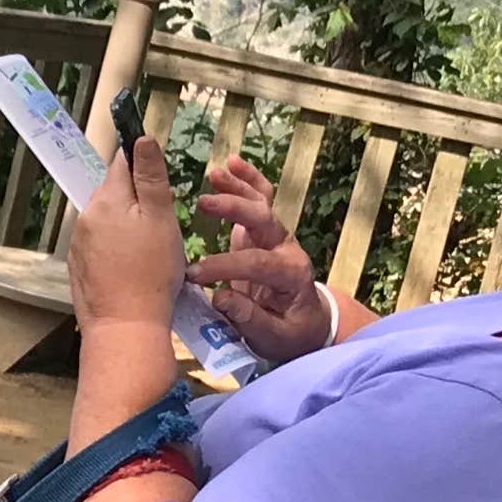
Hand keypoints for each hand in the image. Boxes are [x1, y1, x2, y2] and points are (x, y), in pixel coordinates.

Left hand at [65, 133, 187, 338]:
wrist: (125, 328)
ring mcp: (79, 244)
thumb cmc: (151, 274)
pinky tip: (132, 267)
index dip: (142, 167)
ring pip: (106, 219)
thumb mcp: (161, 219)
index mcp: (106, 200)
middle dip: (136, 200)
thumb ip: (150, 177)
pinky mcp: (79, 267)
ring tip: (148, 251)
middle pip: (113, 191)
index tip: (158, 182)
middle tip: (159, 226)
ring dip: (126, 225)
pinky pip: (99, 245)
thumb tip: (141, 138)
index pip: (121, 163)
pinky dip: (115, 248)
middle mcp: (86, 217)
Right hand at [188, 155, 328, 362]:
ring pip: (262, 204)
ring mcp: (278, 237)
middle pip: (264, 221)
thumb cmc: (289, 334)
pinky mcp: (267, 232)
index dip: (225, 267)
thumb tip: (220, 298)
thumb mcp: (273, 337)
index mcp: (292, 276)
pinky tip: (232, 163)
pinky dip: (249, 180)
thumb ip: (249, 318)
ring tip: (215, 174)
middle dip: (235, 210)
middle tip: (204, 204)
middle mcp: (288, 250)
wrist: (307, 324)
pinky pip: (262, 200)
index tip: (194, 275)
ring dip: (238, 187)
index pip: (257, 264)